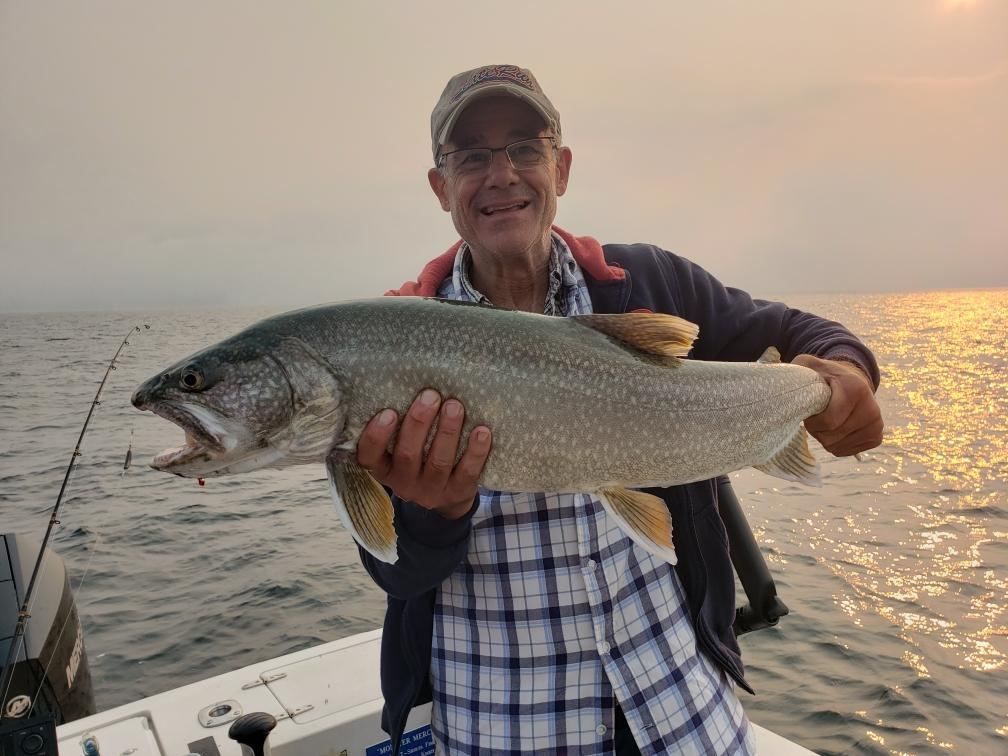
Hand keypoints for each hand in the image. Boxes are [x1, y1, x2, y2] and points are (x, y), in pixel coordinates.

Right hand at [356, 389, 491, 519]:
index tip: (388, 412)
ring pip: (438, 462)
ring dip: (447, 432)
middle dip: (419, 423)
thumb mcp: (400, 446)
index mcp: (384, 468)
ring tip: (455, 406)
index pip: (370, 456)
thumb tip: (411, 380)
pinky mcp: (458, 493)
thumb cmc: (420, 456)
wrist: (447, 497)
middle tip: (431, 395)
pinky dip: (475, 451)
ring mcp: (431, 491)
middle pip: (408, 455)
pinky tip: (481, 431)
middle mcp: (404, 483)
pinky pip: (467, 472)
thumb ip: (400, 425)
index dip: (376, 436)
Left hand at [792, 354, 883, 456]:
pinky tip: (835, 429)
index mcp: (856, 389)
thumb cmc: (824, 374)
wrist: (852, 379)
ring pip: (837, 447)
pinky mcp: (876, 437)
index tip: (809, 411)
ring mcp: (876, 425)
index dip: (813, 421)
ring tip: (826, 421)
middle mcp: (872, 409)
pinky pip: (845, 451)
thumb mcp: (809, 366)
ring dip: (824, 437)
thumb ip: (796, 373)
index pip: (829, 421)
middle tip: (816, 416)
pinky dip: (834, 444)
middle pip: (832, 437)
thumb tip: (778, 386)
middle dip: (817, 430)